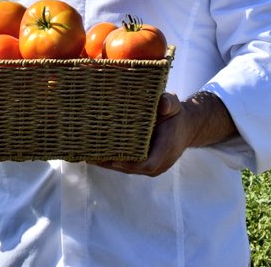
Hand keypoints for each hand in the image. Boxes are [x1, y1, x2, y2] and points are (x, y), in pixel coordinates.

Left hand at [95, 90, 236, 175]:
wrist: (184, 127)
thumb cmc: (176, 115)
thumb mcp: (175, 104)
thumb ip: (169, 103)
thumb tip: (162, 104)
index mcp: (166, 150)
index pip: (147, 164)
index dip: (129, 164)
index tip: (113, 160)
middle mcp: (158, 163)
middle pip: (131, 168)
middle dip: (111, 163)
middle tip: (90, 156)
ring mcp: (150, 166)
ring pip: (126, 168)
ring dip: (107, 163)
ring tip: (86, 155)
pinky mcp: (143, 164)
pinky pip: (126, 164)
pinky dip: (111, 160)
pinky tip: (94, 154)